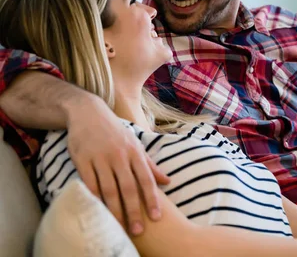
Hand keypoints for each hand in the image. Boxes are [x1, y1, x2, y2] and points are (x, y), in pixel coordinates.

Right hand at [65, 94, 169, 234]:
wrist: (88, 113)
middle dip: (134, 210)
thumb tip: (168, 181)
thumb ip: (150, 165)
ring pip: (109, 189)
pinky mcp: (83, 160)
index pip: (146, 179)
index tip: (156, 217)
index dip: (152, 199)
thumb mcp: (136, 144)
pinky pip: (89, 184)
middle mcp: (119, 156)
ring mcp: (100, 158)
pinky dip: (94, 199)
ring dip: (115, 210)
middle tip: (138, 230)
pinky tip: (98, 212)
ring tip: (119, 228)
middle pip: (128, 188)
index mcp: (135, 152)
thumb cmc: (115, 132)